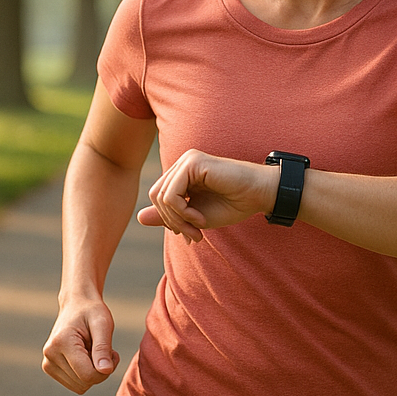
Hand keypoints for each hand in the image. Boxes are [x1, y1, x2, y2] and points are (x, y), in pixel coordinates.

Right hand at [42, 295, 117, 393]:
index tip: (113, 353)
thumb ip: (103, 348)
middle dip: (100, 371)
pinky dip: (85, 374)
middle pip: (85, 383)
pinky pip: (75, 384)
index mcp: (61, 343)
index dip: (106, 369)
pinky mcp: (49, 368)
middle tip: (105, 350)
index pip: (88, 375)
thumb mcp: (103, 324)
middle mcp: (50, 355)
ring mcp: (47, 363)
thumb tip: (105, 371)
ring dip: (93, 372)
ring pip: (80, 387)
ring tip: (94, 351)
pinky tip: (86, 356)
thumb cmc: (92, 312)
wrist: (76, 304)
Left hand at [137, 149, 276, 241]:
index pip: (158, 198)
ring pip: (161, 196)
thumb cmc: (232, 205)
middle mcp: (182, 163)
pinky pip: (171, 194)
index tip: (191, 235)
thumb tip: (138, 217)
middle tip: (193, 235)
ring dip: (178, 219)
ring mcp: (187, 160)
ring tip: (199, 226)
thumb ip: (168, 215)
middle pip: (155, 196)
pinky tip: (200, 217)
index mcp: (182, 174)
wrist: (258, 196)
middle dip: (171, 221)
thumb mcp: (194, 216)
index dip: (169, 220)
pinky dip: (182, 212)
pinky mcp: (193, 163)